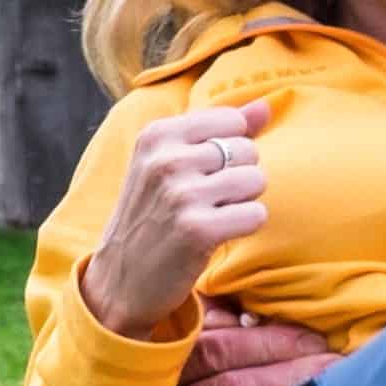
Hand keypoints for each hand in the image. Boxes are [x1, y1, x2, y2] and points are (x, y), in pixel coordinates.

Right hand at [80, 103, 266, 340]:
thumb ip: (219, 129)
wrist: (119, 280)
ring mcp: (180, 195)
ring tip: (214, 215)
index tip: (202, 173)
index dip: (230, 149)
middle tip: (207, 201)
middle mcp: (166, 159)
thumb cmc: (152, 216)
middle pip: (247, 150)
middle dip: (238, 177)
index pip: (232, 121)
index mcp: (157, 134)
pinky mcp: (197, 230)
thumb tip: (266, 106)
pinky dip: (245, 226)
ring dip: (244, 202)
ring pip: (255, 180)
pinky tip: (219, 235)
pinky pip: (256, 214)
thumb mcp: (170, 163)